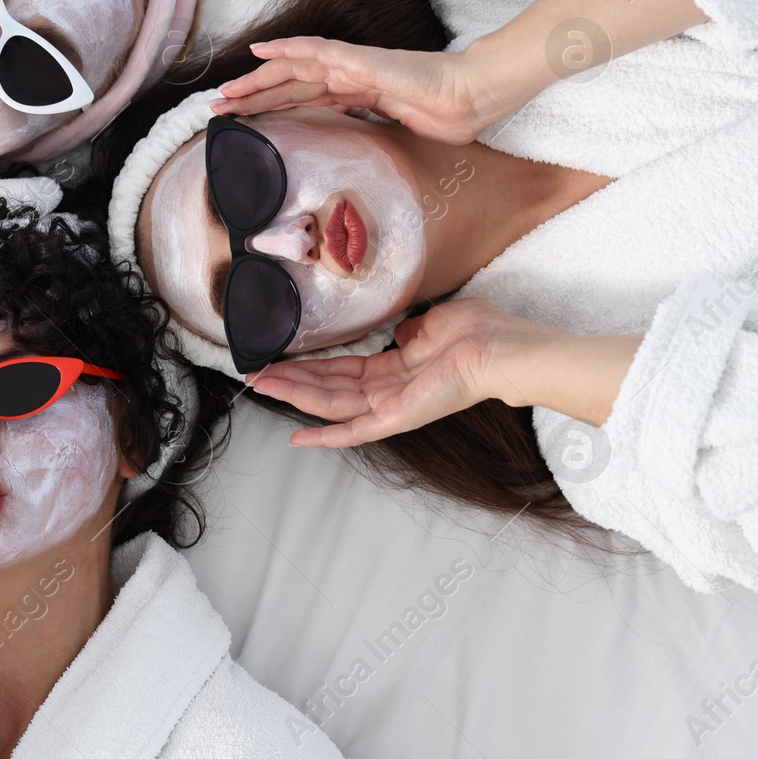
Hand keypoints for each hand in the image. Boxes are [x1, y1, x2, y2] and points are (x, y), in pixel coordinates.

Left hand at [212, 37, 540, 145]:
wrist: (475, 96)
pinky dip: (287, 49)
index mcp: (359, 92)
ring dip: (256, 79)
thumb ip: (382, 137)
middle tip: (218, 107)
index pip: (305, 98)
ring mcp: (354, 65)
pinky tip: (260, 50)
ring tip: (225, 91)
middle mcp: (350, 75)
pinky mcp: (361, 60)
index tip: (244, 118)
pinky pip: (317, 51)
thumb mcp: (405, 135)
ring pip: (293, 69)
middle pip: (290, 85)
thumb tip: (371, 164)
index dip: (274, 105)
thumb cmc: (451, 115)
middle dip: (253, 96)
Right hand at [247, 299, 565, 445]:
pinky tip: (296, 437)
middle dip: (290, 380)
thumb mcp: (436, 322)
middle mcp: (391, 391)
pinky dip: (324, 436)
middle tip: (255, 373)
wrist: (502, 351)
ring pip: (331, 404)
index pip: (344, 370)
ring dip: (293, 395)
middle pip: (329, 388)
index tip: (282, 358)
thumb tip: (399, 330)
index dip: (311, 365)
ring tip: (260, 385)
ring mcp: (391, 408)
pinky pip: (354, 431)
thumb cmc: (481, 332)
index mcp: (399, 368)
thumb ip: (413, 329)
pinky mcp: (395, 419)